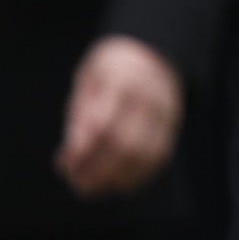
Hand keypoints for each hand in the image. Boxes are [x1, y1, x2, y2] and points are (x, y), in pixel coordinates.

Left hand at [55, 37, 181, 199]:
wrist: (153, 51)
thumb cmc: (112, 69)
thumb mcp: (88, 79)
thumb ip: (80, 115)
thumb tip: (69, 156)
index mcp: (122, 78)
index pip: (102, 122)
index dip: (82, 150)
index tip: (64, 165)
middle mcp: (150, 95)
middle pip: (127, 143)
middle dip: (99, 171)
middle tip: (78, 184)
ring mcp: (167, 110)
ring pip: (146, 155)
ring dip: (118, 178)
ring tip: (95, 188)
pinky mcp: (174, 124)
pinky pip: (160, 157)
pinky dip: (140, 175)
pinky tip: (120, 184)